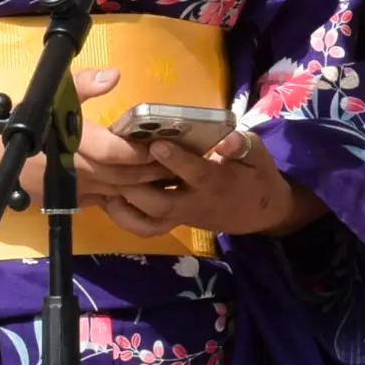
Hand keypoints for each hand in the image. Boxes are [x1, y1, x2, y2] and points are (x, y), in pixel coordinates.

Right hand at [1, 68, 179, 215]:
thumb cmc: (26, 122)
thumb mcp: (52, 96)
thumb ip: (84, 84)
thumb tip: (114, 75)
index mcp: (77, 144)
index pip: (118, 153)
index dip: (142, 150)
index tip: (162, 141)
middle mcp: (81, 171)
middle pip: (126, 176)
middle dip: (154, 170)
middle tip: (179, 161)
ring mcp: (78, 190)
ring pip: (120, 192)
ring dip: (146, 186)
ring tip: (170, 176)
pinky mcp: (73, 202)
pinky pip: (106, 201)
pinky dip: (126, 196)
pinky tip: (144, 189)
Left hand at [102, 126, 310, 239]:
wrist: (259, 211)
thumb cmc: (256, 175)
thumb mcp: (258, 154)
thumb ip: (241, 145)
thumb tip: (227, 136)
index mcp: (216, 182)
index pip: (194, 172)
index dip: (174, 159)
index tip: (155, 143)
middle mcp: (194, 203)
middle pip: (161, 204)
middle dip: (136, 188)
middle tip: (113, 167)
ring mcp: (181, 216)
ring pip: (149, 220)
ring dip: (124, 206)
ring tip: (105, 184)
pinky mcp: (173, 221)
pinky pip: (146, 228)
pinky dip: (125, 218)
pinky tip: (110, 198)